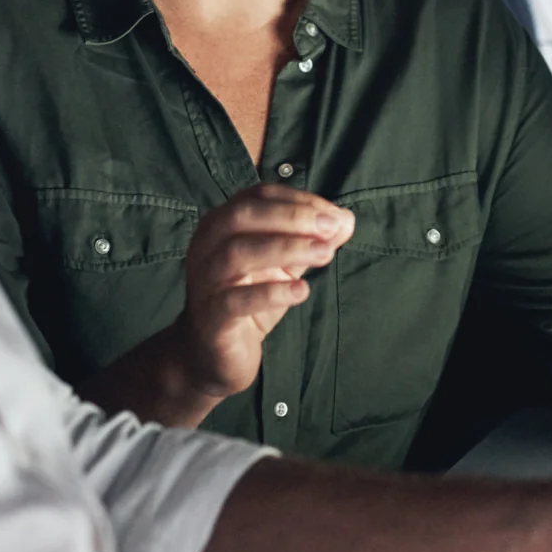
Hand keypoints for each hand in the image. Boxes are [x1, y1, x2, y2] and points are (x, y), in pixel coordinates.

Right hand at [165, 183, 354, 410]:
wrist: (213, 354)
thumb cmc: (248, 299)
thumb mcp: (284, 266)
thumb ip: (311, 241)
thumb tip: (346, 220)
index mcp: (222, 224)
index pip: (258, 196)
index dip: (299, 201)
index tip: (335, 215)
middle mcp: (206, 246)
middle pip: (243, 216)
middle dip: (292, 217)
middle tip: (331, 227)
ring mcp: (205, 281)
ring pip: (238, 253)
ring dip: (286, 248)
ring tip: (325, 254)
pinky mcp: (210, 317)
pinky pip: (236, 300)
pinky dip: (271, 293)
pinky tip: (301, 291)